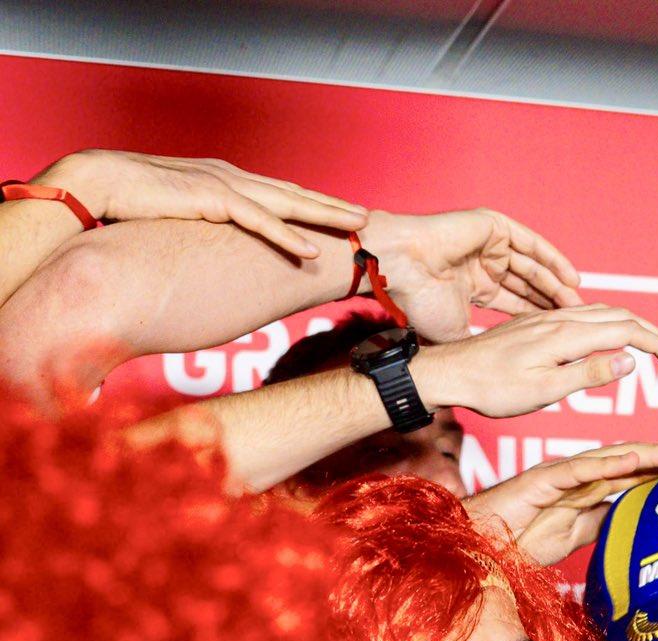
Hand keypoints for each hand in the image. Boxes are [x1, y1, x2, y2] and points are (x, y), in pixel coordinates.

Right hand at [43, 149, 365, 261]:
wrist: (100, 183)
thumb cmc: (137, 205)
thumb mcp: (186, 217)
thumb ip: (211, 229)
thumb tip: (227, 254)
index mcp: (227, 182)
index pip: (280, 195)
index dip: (313, 205)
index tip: (342, 216)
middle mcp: (231, 178)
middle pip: (293, 194)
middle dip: (332, 205)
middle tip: (368, 215)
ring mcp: (224, 185)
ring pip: (285, 203)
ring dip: (323, 215)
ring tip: (356, 224)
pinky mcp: (211, 199)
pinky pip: (257, 221)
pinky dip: (285, 235)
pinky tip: (309, 250)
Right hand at [359, 205, 580, 338]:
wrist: (400, 270)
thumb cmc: (419, 303)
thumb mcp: (456, 333)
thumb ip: (479, 346)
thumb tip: (493, 372)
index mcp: (477, 287)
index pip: (519, 304)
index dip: (542, 320)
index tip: (566, 339)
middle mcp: (486, 264)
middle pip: (532, 285)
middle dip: (557, 304)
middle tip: (582, 323)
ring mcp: (490, 244)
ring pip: (534, 265)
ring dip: (558, 285)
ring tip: (583, 304)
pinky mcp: (493, 227)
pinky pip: (530, 244)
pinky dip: (552, 261)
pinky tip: (571, 280)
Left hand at [417, 306, 657, 419]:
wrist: (450, 374)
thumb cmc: (492, 390)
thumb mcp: (543, 390)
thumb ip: (587, 373)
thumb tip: (629, 360)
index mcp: (565, 335)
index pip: (625, 331)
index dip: (657, 344)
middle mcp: (558, 320)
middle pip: (619, 316)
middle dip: (653, 333)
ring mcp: (546, 321)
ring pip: (601, 313)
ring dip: (633, 327)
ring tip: (653, 343)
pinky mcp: (536, 326)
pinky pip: (581, 317)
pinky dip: (608, 326)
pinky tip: (608, 338)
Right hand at [470, 442, 657, 565]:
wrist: (477, 547)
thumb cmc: (517, 540)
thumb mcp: (574, 536)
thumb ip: (601, 524)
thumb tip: (631, 522)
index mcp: (587, 488)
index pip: (635, 476)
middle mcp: (578, 475)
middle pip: (632, 462)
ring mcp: (560, 476)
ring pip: (612, 460)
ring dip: (650, 455)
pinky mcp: (540, 481)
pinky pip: (578, 471)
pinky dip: (607, 464)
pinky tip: (633, 461)